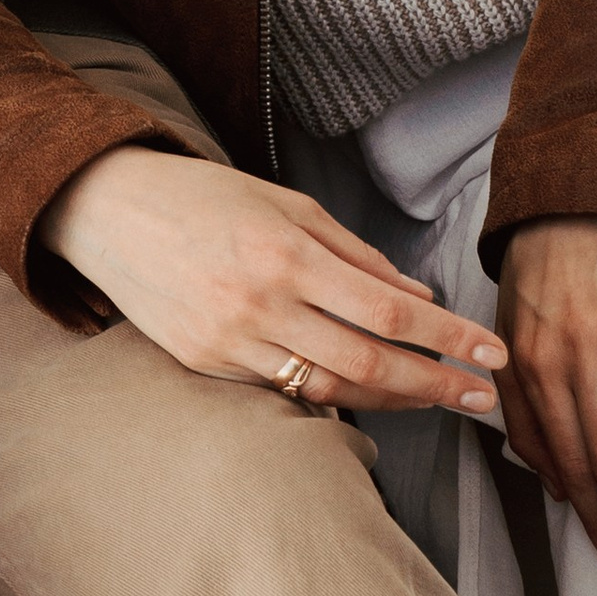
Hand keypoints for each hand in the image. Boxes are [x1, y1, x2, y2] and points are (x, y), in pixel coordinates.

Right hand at [40, 144, 507, 411]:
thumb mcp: (285, 204)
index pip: (388, 312)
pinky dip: (330, 392)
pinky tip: (366, 391)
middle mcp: (258, 304)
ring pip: (328, 391)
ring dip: (392, 401)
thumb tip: (420, 300)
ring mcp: (227, 341)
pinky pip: (281, 389)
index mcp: (284, 253)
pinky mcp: (204, 364)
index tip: (492, 353)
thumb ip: (356, 255)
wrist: (104, 210)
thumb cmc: (202, 195)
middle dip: (435, 386)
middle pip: (368, 365)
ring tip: (434, 398)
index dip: (448, 338)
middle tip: (482, 399)